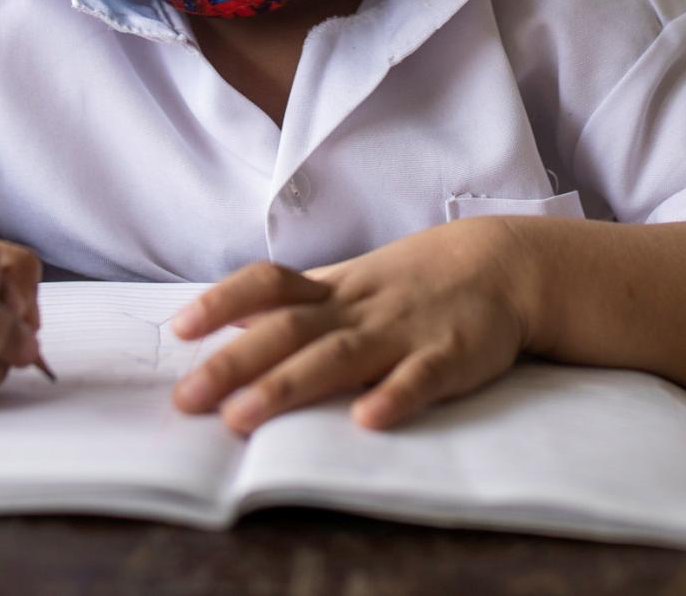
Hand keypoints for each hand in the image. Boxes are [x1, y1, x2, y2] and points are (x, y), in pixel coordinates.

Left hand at [169, 218, 538, 433]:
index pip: (269, 285)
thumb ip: (291, 302)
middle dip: (234, 364)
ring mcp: (403, 330)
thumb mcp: (349, 282)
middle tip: (186, 399)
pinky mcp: (450, 355)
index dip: (223, 302)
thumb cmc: (414, 281)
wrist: (504, 265)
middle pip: (288, 331)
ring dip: (288, 386)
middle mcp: (359, 308)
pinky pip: (421, 376)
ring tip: (242, 417)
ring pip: (339, 357)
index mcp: (334, 290)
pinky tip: (367, 421)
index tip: (180, 329)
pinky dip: (395, 396)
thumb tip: (224, 317)